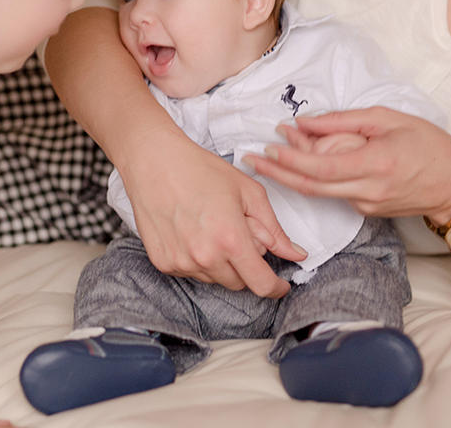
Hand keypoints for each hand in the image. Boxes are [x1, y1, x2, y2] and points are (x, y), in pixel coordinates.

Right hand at [122, 124, 307, 297]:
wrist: (154, 161)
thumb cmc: (200, 169)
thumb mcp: (248, 192)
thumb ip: (275, 228)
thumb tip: (296, 253)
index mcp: (231, 238)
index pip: (261, 283)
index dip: (275, 288)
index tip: (279, 285)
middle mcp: (205, 256)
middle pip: (239, 283)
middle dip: (246, 265)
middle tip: (237, 233)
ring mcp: (181, 261)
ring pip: (215, 279)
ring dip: (221, 262)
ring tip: (211, 228)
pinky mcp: (163, 262)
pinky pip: (191, 273)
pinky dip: (198, 259)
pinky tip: (192, 232)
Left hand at [247, 107, 450, 220]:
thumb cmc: (431, 146)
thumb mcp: (389, 119)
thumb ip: (345, 121)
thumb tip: (305, 122)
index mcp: (374, 165)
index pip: (320, 168)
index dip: (289, 159)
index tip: (267, 146)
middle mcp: (366, 191)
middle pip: (310, 186)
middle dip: (276, 173)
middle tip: (249, 158)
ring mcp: (366, 206)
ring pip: (319, 192)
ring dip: (292, 174)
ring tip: (269, 154)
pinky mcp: (367, 212)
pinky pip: (334, 194)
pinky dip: (315, 178)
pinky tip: (303, 161)